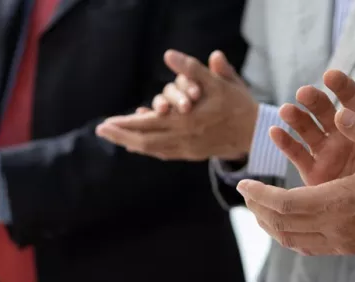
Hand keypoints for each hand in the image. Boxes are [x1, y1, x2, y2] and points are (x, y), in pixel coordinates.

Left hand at [95, 50, 257, 160]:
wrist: (254, 133)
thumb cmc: (237, 103)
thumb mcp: (218, 82)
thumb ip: (193, 69)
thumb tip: (169, 54)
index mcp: (187, 119)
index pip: (149, 123)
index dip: (126, 123)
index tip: (106, 122)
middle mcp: (184, 136)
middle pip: (145, 139)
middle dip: (121, 135)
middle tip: (101, 130)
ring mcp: (187, 147)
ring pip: (152, 148)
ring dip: (130, 143)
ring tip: (112, 136)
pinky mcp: (191, 153)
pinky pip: (163, 153)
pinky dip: (147, 149)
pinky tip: (135, 145)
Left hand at [237, 105, 354, 255]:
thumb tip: (340, 112)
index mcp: (340, 202)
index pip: (286, 204)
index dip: (261, 195)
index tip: (244, 183)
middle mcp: (335, 227)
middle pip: (282, 224)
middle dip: (258, 208)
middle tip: (246, 192)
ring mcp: (340, 242)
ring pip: (290, 239)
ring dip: (269, 224)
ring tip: (257, 207)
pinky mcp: (345, 248)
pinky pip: (305, 247)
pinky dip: (287, 235)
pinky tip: (281, 223)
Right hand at [272, 70, 354, 184]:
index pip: (352, 101)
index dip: (342, 88)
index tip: (331, 76)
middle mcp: (342, 136)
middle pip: (325, 112)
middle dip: (313, 101)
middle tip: (304, 93)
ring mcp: (326, 153)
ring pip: (307, 131)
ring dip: (296, 119)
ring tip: (286, 111)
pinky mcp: (314, 172)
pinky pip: (297, 154)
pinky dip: (285, 143)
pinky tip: (275, 132)